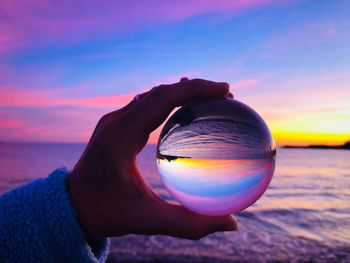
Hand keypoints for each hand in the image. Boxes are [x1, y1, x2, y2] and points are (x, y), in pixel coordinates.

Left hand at [67, 78, 236, 238]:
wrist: (69, 206)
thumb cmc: (104, 212)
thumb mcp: (146, 221)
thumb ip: (189, 224)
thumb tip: (232, 225)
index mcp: (120, 135)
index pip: (162, 99)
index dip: (195, 90)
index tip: (224, 90)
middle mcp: (116, 121)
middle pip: (160, 92)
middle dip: (194, 89)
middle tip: (224, 95)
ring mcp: (114, 122)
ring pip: (152, 96)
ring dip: (181, 93)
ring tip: (209, 98)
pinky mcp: (115, 127)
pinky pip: (145, 106)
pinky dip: (169, 103)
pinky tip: (183, 110)